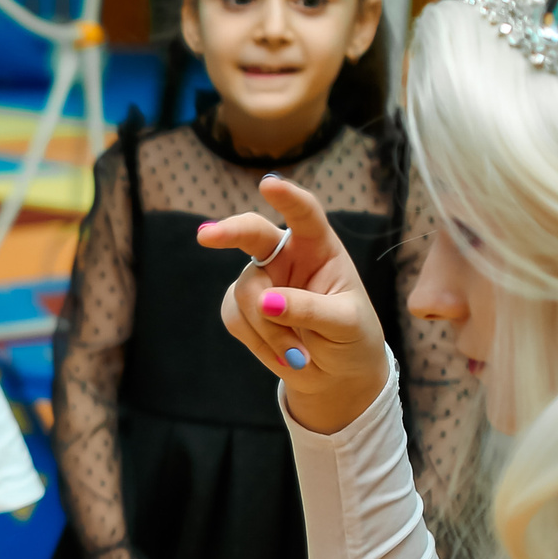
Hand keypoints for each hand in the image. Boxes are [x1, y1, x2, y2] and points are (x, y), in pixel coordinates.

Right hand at [198, 175, 392, 435]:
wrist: (336, 374)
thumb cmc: (352, 338)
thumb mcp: (346, 324)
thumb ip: (310, 309)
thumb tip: (266, 302)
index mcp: (319, 248)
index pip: (304, 215)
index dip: (287, 198)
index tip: (268, 185)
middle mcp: (285, 256)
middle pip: (252, 233)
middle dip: (229, 233)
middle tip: (205, 236)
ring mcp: (261, 281)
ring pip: (245, 293)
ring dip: (269, 329)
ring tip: (299, 355)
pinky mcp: (241, 309)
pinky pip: (235, 318)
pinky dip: (259, 342)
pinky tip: (283, 355)